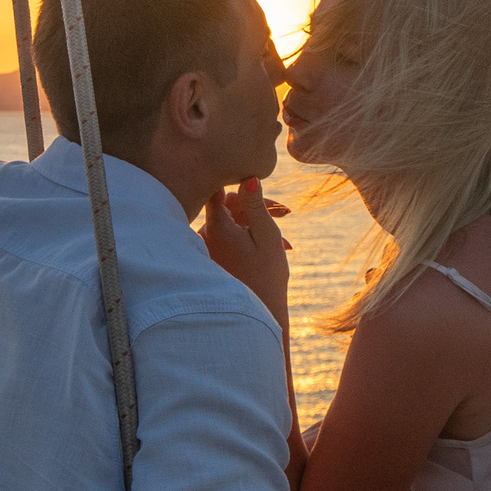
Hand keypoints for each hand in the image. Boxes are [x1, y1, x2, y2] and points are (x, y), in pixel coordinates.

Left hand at [202, 179, 289, 319]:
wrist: (260, 314)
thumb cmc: (267, 275)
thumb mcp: (266, 236)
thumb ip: (255, 205)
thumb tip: (248, 177)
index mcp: (216, 226)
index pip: (219, 188)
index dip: (239, 183)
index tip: (259, 186)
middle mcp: (204, 234)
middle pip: (227, 205)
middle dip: (256, 206)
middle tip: (286, 213)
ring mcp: (206, 246)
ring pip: (229, 221)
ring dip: (255, 223)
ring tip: (283, 240)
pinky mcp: (211, 257)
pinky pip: (227, 236)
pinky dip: (247, 236)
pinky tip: (271, 247)